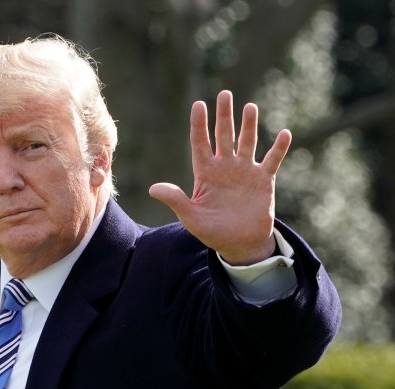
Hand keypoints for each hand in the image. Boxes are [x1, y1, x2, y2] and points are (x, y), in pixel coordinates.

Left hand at [149, 90, 290, 264]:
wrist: (239, 244)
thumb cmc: (212, 231)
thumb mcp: (191, 217)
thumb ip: (175, 200)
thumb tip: (153, 189)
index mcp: (205, 172)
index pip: (200, 143)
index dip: (199, 124)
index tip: (198, 104)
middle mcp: (225, 166)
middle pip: (223, 135)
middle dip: (224, 116)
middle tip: (225, 95)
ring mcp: (245, 171)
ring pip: (246, 142)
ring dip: (248, 125)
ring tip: (249, 107)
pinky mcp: (263, 180)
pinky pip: (272, 160)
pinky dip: (279, 148)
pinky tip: (285, 134)